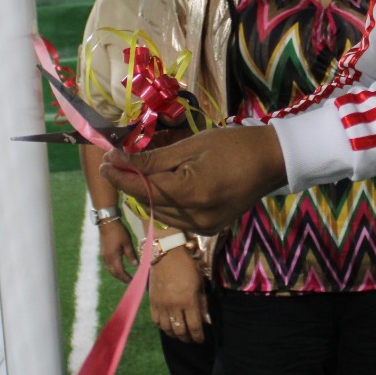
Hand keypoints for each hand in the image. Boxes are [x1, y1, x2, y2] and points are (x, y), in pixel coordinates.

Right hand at [96, 219, 136, 283]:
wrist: (107, 222)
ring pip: (109, 269)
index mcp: (113, 257)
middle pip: (113, 272)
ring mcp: (103, 255)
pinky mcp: (103, 252)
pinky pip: (107, 264)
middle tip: (129, 281)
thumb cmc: (118, 231)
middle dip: (121, 277)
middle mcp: (106, 258)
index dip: (125, 278)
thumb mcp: (127, 242)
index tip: (132, 282)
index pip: (119, 272)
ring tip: (124, 275)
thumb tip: (135, 265)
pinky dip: (113, 268)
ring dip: (116, 273)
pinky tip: (117, 267)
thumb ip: (130, 254)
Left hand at [100, 125, 287, 233]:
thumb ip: (153, 160)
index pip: (143, 189)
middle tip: (114, 163)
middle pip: (149, 203)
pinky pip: (175, 219)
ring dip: (145, 195)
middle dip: (129, 184)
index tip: (104, 162)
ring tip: (134, 172)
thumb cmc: (233, 145)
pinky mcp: (209, 229)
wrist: (271, 161)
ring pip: (159, 214)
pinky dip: (163, 204)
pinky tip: (160, 186)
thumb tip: (118, 161)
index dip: (120, 176)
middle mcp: (196, 217)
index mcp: (192, 192)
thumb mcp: (191, 146)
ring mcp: (204, 227)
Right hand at [148, 248, 207, 342]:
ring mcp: (161, 304)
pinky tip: (168, 326)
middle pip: (180, 331)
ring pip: (167, 329)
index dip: (198, 336)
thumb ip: (202, 304)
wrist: (167, 254)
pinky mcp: (152, 301)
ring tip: (180, 335)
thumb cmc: (187, 267)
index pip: (194, 326)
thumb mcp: (200, 284)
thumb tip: (206, 321)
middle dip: (187, 338)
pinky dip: (162, 327)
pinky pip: (156, 321)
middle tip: (191, 339)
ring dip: (174, 335)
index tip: (201, 339)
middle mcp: (174, 305)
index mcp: (189, 300)